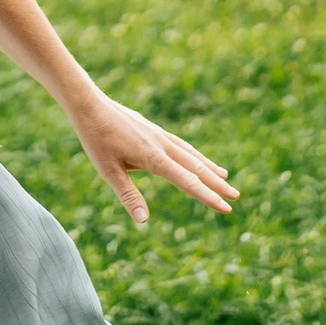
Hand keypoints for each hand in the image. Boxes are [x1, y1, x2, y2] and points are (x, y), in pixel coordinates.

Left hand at [68, 95, 236, 223]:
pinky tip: (195, 157)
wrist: (89, 104)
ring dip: (209, 167)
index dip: (208, 197)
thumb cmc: (96, 139)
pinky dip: (193, 153)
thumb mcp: (109, 171)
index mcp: (154, 158)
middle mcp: (162, 145)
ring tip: (225, 176)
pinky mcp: (152, 129)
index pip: (188, 181)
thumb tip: (143, 220)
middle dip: (216, 183)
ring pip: (190, 153)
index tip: (226, 208)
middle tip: (236, 197)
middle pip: (196, 167)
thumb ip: (128, 195)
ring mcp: (158, 135)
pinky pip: (180, 144)